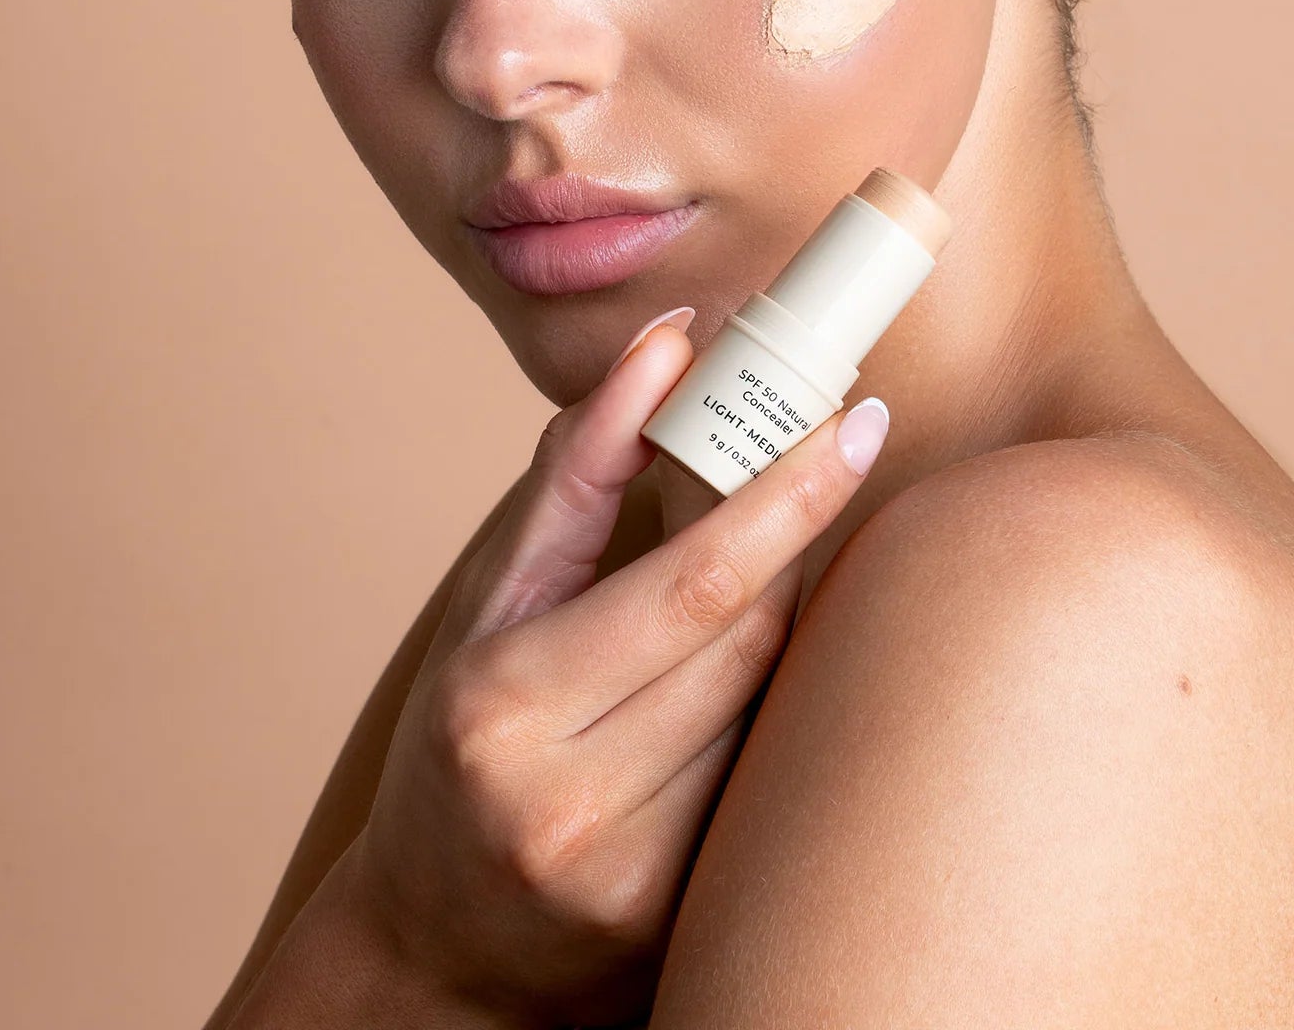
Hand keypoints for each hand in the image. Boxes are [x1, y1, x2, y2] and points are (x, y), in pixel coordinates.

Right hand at [347, 312, 891, 1027]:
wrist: (437, 947)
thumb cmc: (459, 741)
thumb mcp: (491, 602)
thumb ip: (575, 470)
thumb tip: (666, 345)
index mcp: (506, 702)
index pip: (695, 582)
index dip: (788, 494)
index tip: (856, 420)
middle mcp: (571, 803)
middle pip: (753, 639)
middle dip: (795, 540)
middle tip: (829, 455)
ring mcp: (635, 878)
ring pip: (772, 706)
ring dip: (785, 622)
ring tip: (761, 580)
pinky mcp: (685, 923)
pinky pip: (769, 775)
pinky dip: (777, 710)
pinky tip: (748, 687)